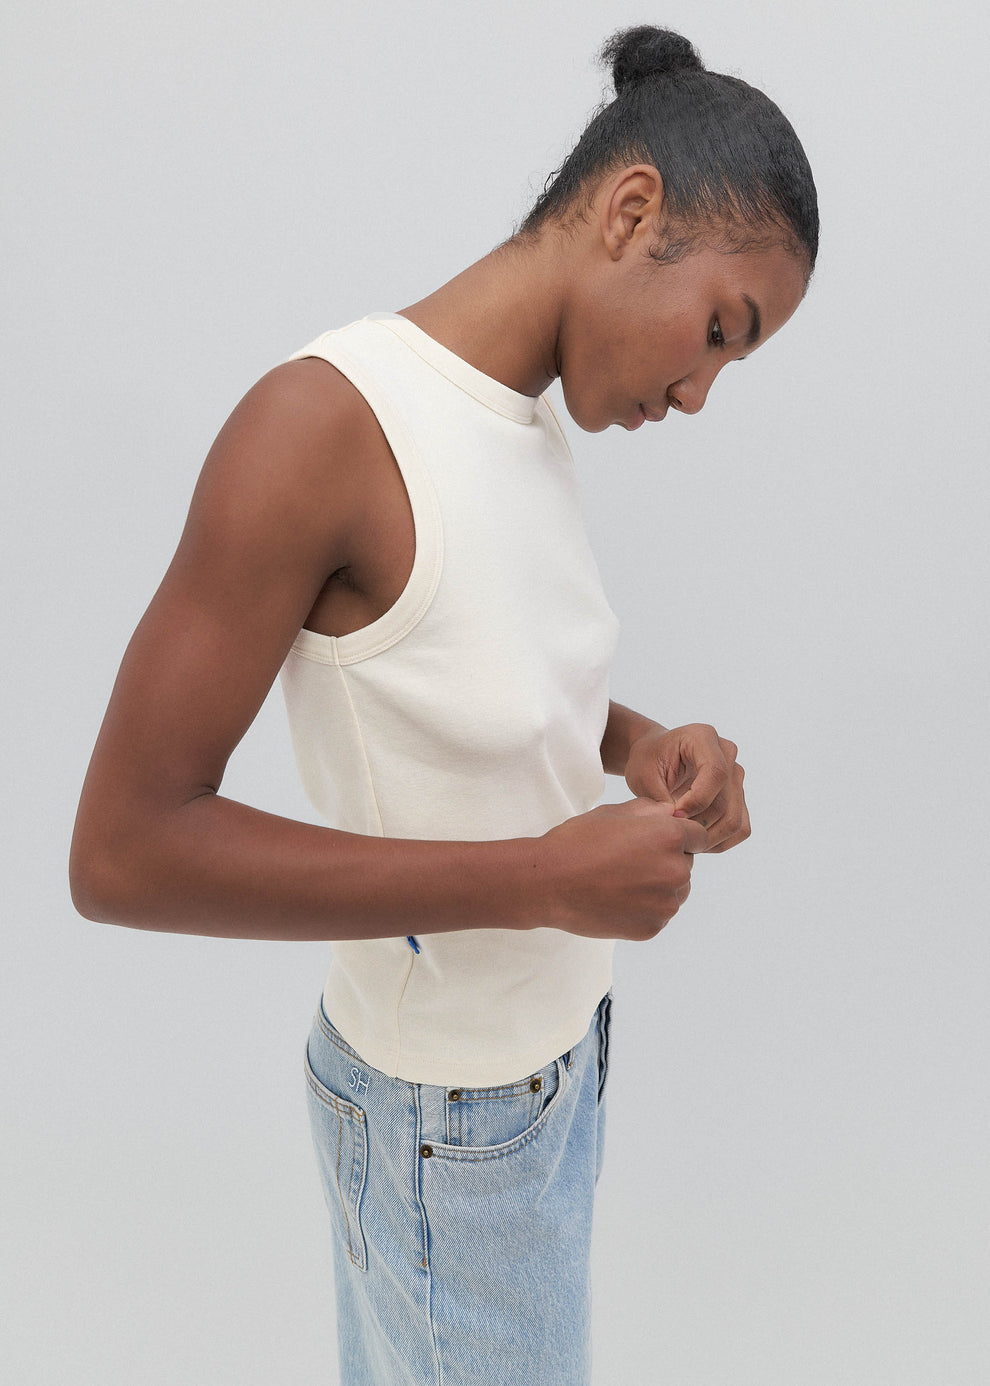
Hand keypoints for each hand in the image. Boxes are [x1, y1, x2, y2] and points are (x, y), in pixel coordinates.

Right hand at [538, 798, 709, 940]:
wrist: (548, 883)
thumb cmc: (578, 841)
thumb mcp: (613, 812)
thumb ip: (650, 810)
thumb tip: (673, 813)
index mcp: (669, 837)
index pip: (699, 836)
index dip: (681, 836)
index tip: (660, 840)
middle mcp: (675, 871)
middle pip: (686, 865)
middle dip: (667, 861)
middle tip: (630, 861)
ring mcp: (664, 904)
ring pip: (675, 892)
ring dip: (658, 887)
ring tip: (622, 881)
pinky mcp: (652, 928)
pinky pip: (658, 915)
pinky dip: (644, 909)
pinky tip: (616, 899)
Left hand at [623, 723, 749, 853]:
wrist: (655, 757)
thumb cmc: (647, 761)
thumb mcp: (643, 775)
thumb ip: (660, 797)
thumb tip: (680, 823)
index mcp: (704, 737)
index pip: (716, 773)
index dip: (697, 800)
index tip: (674, 815)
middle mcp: (727, 754)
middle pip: (726, 802)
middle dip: (699, 825)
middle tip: (673, 833)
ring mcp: (736, 775)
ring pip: (735, 820)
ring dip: (709, 838)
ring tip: (682, 839)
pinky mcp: (739, 796)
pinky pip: (740, 828)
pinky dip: (720, 841)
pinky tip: (696, 841)